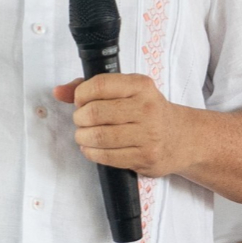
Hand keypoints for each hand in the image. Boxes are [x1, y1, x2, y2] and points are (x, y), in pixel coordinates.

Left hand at [54, 73, 184, 177]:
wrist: (182, 138)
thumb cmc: (149, 111)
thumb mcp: (127, 90)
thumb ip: (91, 87)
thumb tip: (59, 92)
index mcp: (140, 85)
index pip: (99, 85)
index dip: (81, 95)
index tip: (80, 101)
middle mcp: (146, 108)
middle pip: (95, 112)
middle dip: (79, 118)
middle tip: (81, 120)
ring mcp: (147, 135)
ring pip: (99, 137)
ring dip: (83, 137)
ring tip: (84, 135)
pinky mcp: (145, 157)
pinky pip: (107, 157)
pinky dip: (91, 153)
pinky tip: (92, 148)